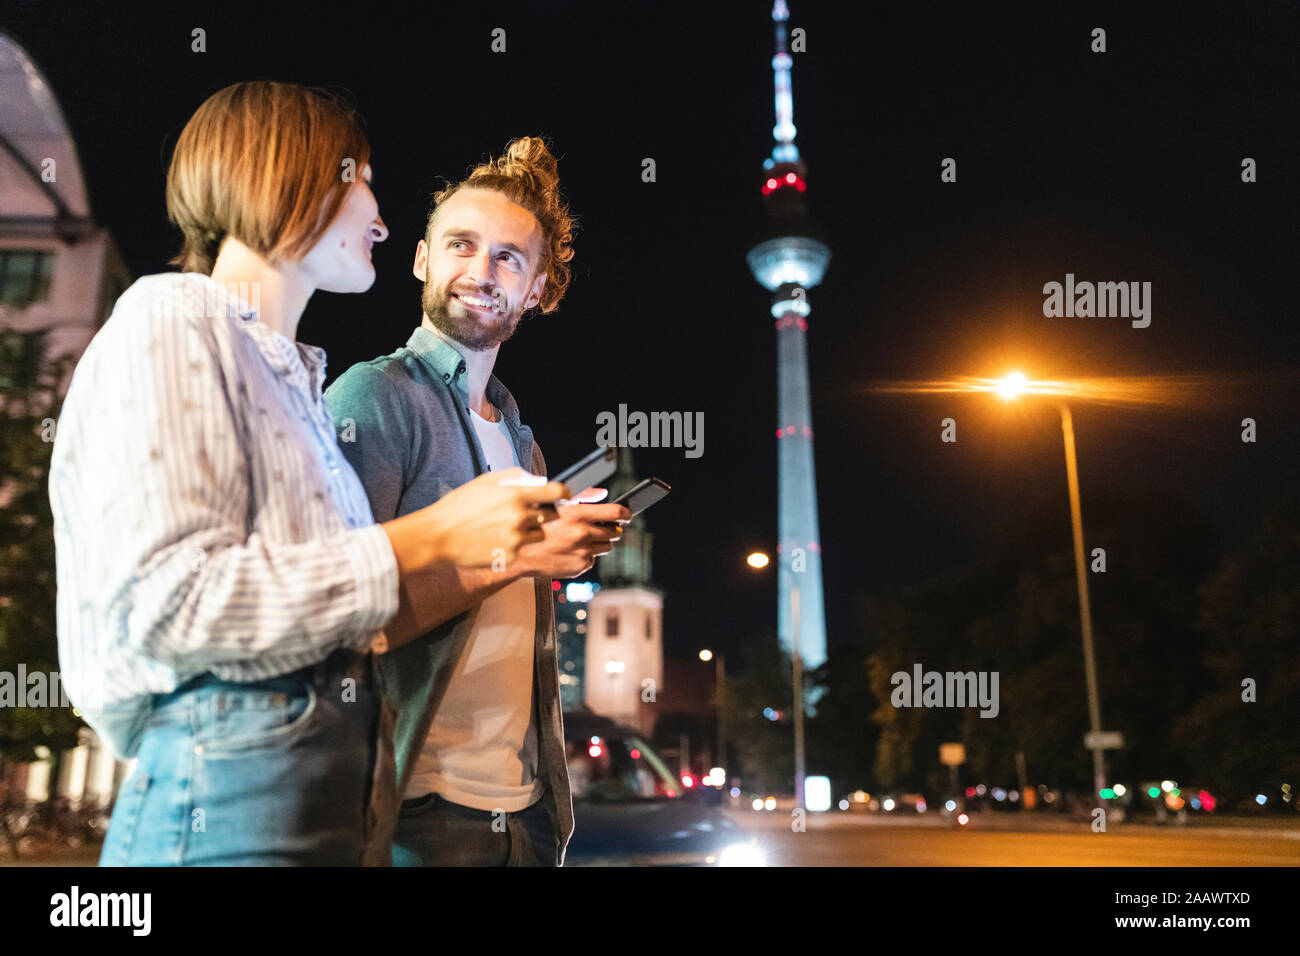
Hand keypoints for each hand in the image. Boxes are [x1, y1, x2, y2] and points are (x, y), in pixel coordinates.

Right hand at [420, 467, 566, 566]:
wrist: (438, 536)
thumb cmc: (458, 507)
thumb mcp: (484, 481)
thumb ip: (514, 477)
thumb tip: (537, 479)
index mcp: (515, 495)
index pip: (556, 492)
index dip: (562, 492)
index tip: (561, 494)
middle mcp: (519, 517)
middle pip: (552, 515)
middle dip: (545, 512)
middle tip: (530, 512)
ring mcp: (516, 539)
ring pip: (540, 534)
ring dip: (532, 530)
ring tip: (509, 527)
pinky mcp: (510, 556)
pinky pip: (523, 548)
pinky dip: (515, 544)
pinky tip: (496, 539)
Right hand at [512, 486, 631, 578]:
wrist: (517, 554)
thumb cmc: (533, 524)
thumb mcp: (554, 503)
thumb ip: (582, 497)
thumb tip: (602, 494)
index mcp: (577, 515)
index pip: (616, 513)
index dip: (626, 513)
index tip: (628, 514)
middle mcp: (582, 535)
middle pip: (615, 532)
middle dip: (612, 529)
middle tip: (606, 527)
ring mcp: (582, 553)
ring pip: (606, 547)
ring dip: (600, 542)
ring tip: (584, 538)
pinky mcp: (579, 567)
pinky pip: (592, 559)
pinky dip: (586, 554)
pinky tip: (571, 550)